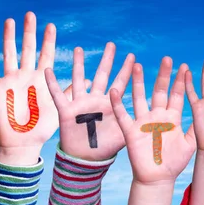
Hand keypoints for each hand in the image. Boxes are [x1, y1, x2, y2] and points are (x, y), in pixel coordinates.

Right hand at [0, 12, 72, 163]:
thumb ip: (70, 92)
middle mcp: (26, 76)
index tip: (51, 25)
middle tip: (31, 14)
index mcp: (41, 79)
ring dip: (8, 37)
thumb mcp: (60, 108)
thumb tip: (90, 80)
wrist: (22, 143)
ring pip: (9, 54)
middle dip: (29, 32)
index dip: (48, 41)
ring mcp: (11, 80)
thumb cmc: (42, 128)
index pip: (46, 54)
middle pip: (27, 49)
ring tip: (10, 21)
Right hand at [45, 43, 134, 160]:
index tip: (133, 56)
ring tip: (78, 49)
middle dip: (107, 60)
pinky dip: (52, 83)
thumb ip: (135, 124)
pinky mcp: (66, 111)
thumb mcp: (124, 135)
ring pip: (79, 79)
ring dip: (78, 64)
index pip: (120, 83)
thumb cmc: (105, 149)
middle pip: (102, 75)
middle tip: (112, 44)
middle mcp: (96, 100)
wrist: (85, 161)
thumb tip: (156, 121)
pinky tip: (47, 70)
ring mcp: (81, 104)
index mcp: (111, 104)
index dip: (126, 70)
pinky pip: (57, 95)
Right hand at [110, 57, 196, 183]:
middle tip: (167, 58)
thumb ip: (196, 127)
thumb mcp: (190, 143)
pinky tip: (114, 92)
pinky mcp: (132, 131)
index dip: (181, 81)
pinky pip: (123, 115)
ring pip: (140, 97)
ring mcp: (144, 122)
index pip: (177, 95)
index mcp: (172, 118)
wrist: (158, 178)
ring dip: (138, 82)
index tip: (185, 66)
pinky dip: (118, 104)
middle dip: (163, 75)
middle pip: (160, 91)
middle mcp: (157, 116)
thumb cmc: (174, 162)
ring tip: (136, 65)